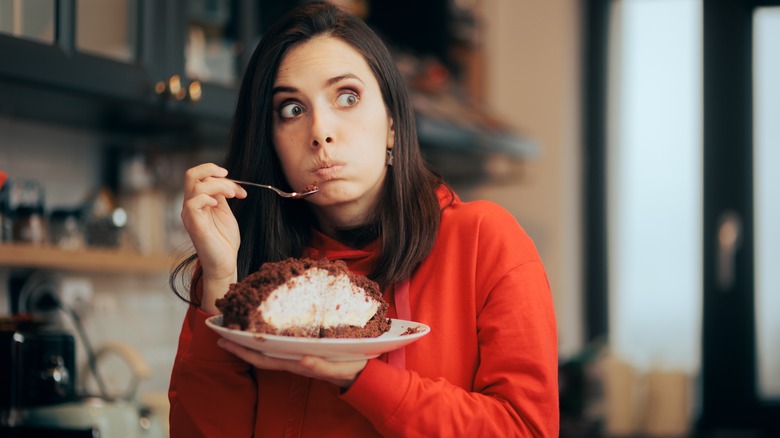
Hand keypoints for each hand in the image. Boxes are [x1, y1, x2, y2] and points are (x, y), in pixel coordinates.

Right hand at [181, 163, 247, 310]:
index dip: (220, 176)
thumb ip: (221, 197)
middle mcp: (190, 206)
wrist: (225, 263)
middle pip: (191, 174)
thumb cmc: (224, 241)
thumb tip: (224, 181)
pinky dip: (208, 197)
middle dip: (212, 169)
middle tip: (228, 177)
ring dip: (218, 185)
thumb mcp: (225, 213)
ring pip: (195, 184)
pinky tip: (218, 205)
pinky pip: (193, 202)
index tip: (239, 190)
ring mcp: (190, 215)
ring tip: (233, 195)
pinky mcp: (194, 224)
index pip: (200, 177)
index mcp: (198, 202)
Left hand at [217, 339, 366, 387]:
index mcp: (297, 363)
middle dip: (239, 345)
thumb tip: (302, 359)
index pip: (264, 358)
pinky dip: (267, 336)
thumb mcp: (339, 369)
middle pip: (260, 354)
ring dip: (250, 340)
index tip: (225, 339)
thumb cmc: (350, 369)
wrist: (363, 374)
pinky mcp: (304, 349)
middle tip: (221, 331)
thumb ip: (321, 366)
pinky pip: (280, 343)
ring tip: (236, 327)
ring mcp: (297, 355)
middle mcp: (293, 360)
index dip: (244, 350)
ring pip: (268, 349)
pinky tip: (262, 327)